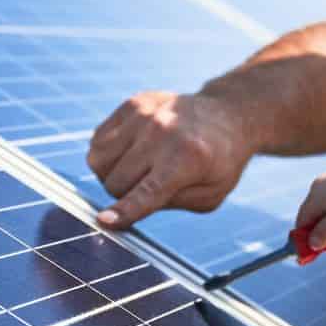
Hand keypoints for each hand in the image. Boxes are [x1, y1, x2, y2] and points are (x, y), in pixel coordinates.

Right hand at [87, 91, 255, 227]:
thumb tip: (121, 213)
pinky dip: (107, 153)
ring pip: (98, 161)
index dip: (125, 210)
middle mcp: (163, 132)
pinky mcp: (132, 104)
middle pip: (115, 183)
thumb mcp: (209, 196)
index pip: (148, 192)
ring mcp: (145, 114)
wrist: (228, 116)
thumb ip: (167, 203)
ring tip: (138, 167)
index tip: (104, 221)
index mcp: (188, 159)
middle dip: (124, 195)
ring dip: (111, 174)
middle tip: (147, 185)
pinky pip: (97, 141)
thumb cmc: (219, 163)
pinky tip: (131, 150)